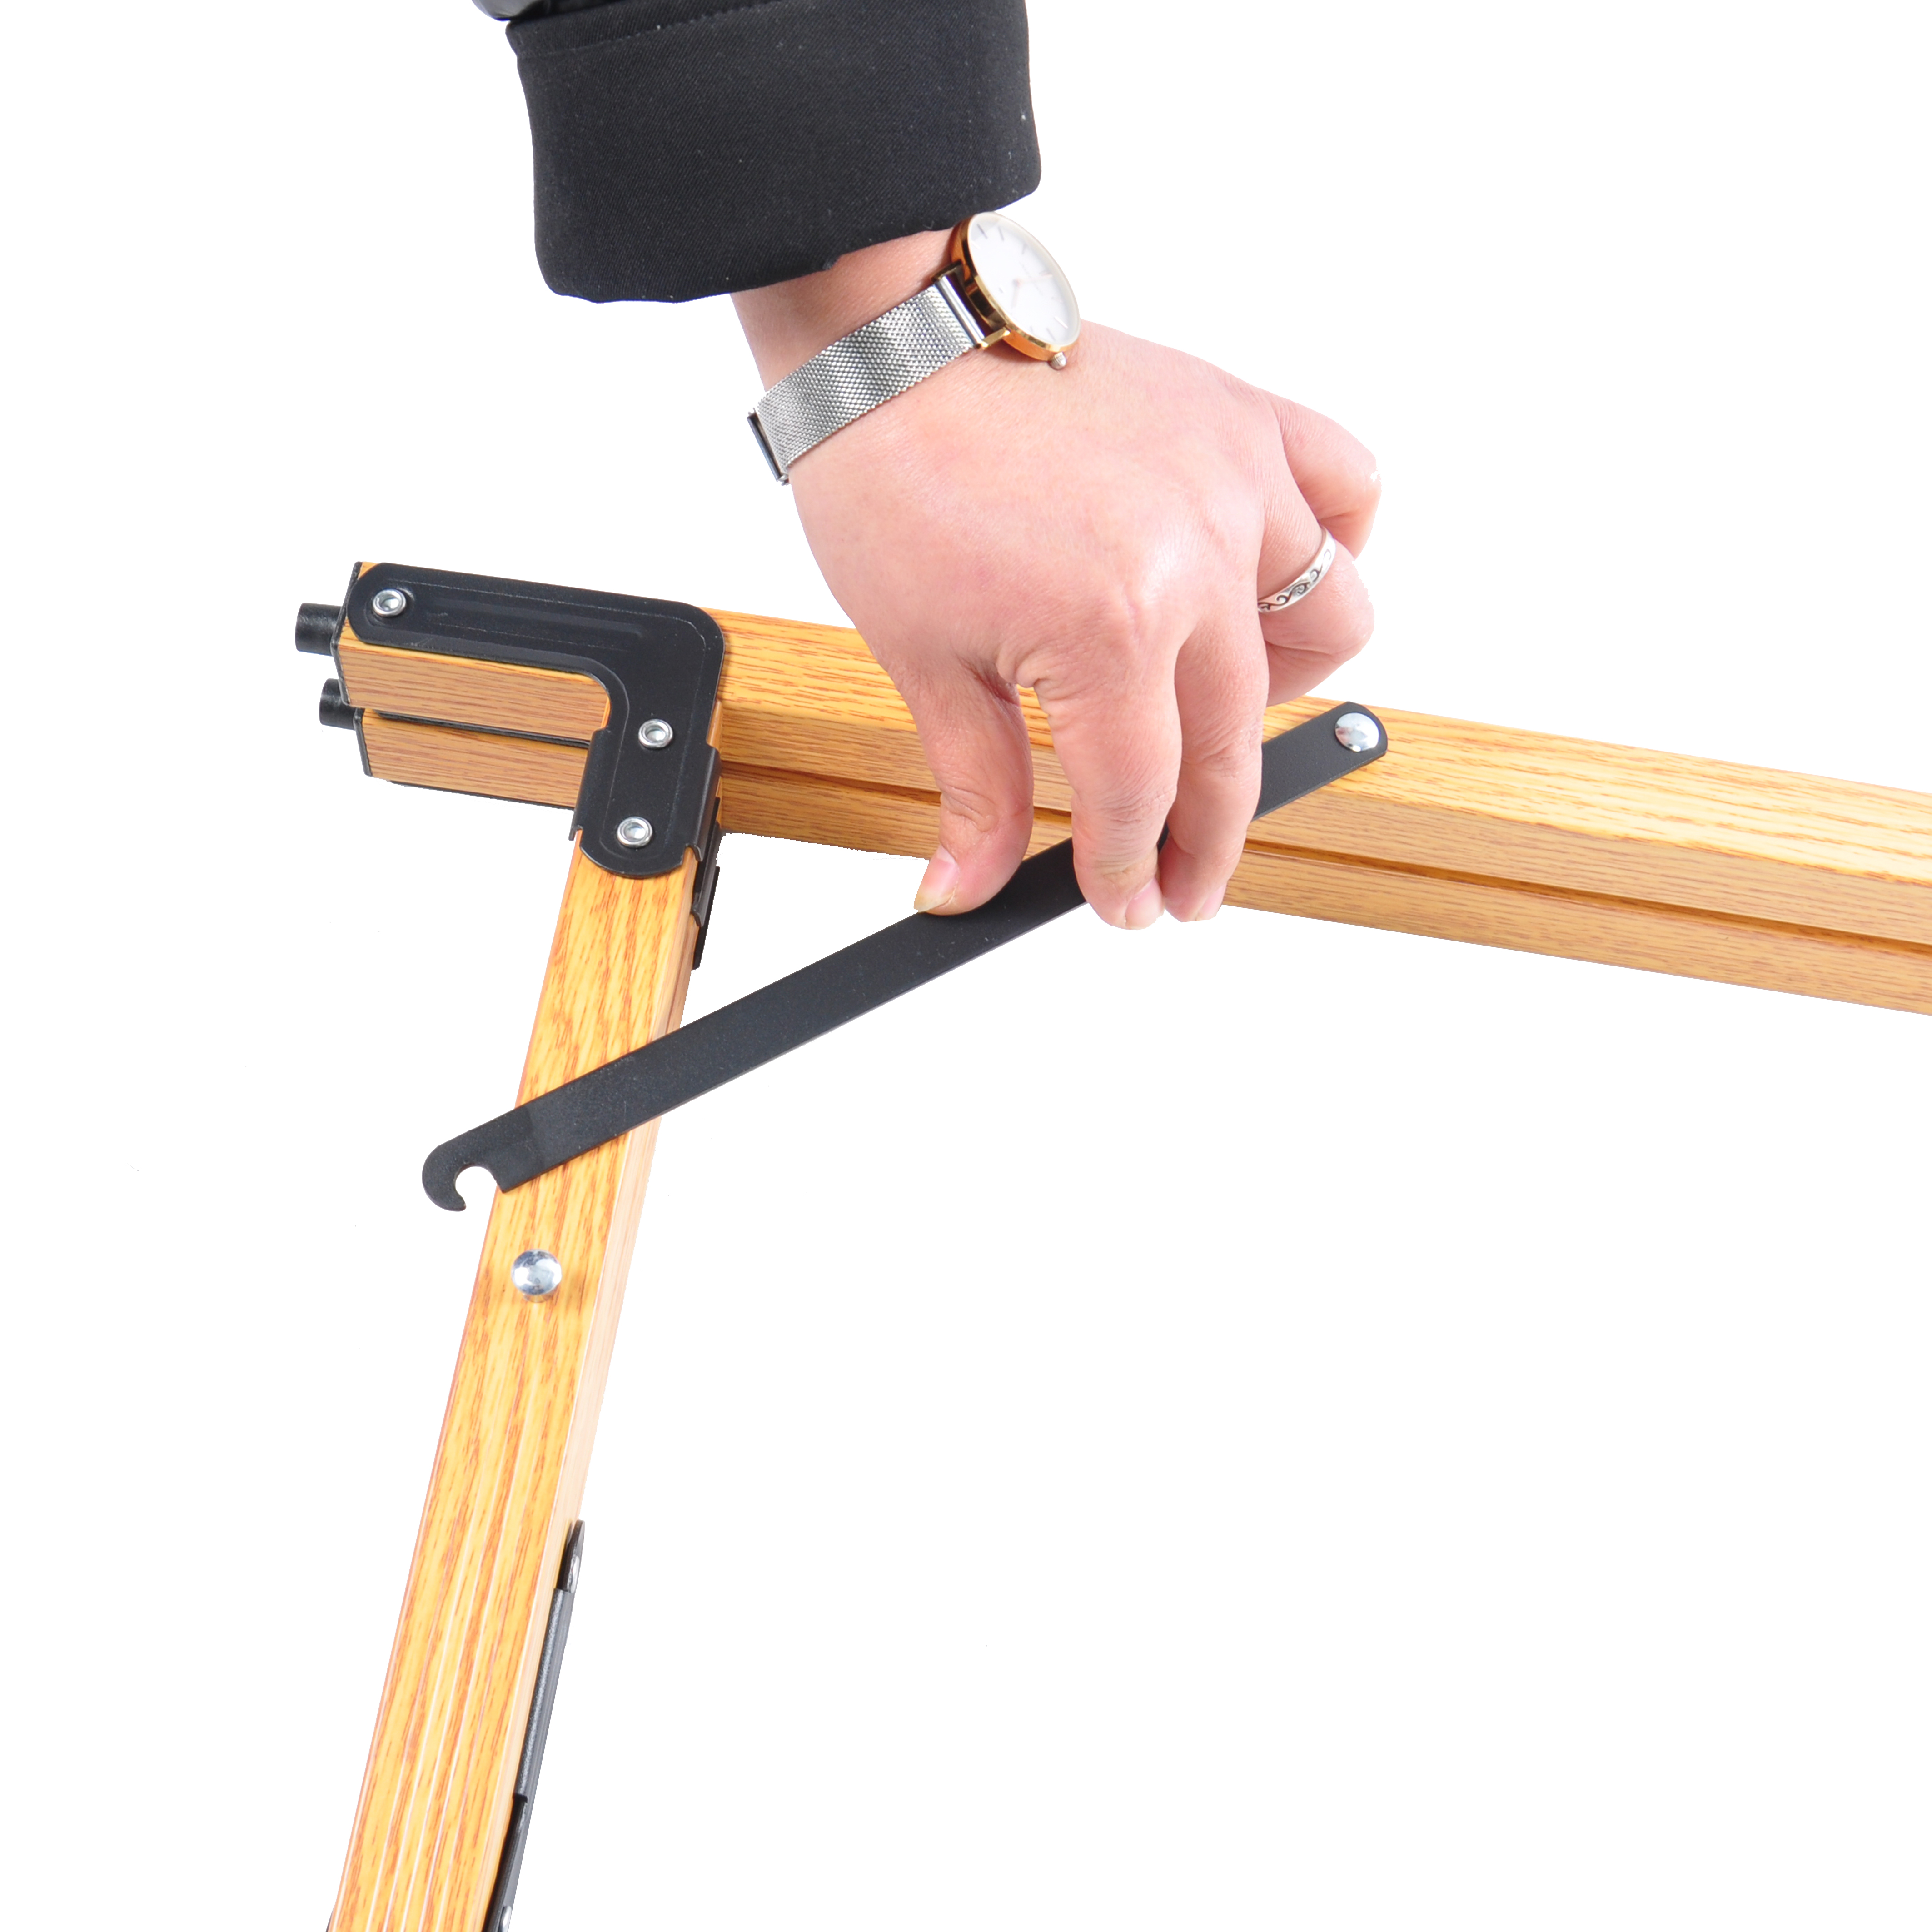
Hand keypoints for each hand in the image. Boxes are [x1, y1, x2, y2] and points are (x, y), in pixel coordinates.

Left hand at [734, 232, 1379, 926]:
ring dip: (1290, 689)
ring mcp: (1233, 481)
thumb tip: (967, 887)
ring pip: (1331, 618)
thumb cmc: (894, 478)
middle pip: (1234, 740)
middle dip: (1212, 833)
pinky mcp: (1242, 417)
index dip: (1133, 866)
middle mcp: (1195, 558)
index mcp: (1111, 627)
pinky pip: (1345, 482)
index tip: (1129, 903)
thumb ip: (975, 786)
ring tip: (1227, 717)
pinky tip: (1277, 576)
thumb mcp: (923, 661)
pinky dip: (1334, 539)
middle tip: (1187, 879)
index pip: (1144, 792)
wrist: (888, 343)